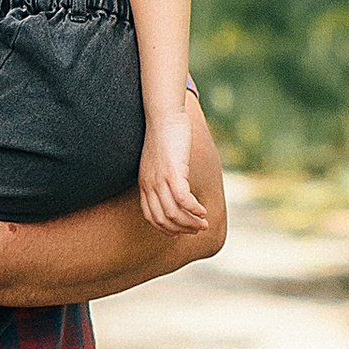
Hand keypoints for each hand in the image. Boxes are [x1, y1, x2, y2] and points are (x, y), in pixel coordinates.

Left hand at [139, 99, 206, 235]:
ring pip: (173, 213)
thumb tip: (175, 184)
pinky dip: (193, 209)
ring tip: (203, 223)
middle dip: (182, 228)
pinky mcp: (173, 172)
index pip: (151, 216)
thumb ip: (163, 175)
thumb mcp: (159, 160)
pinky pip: (183, 200)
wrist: (163, 116)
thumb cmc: (164, 135)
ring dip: (190, 222)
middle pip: (163, 219)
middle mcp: (150, 185)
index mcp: (145, 183)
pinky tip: (202, 210)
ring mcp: (160, 179)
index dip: (165, 228)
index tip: (180, 233)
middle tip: (198, 229)